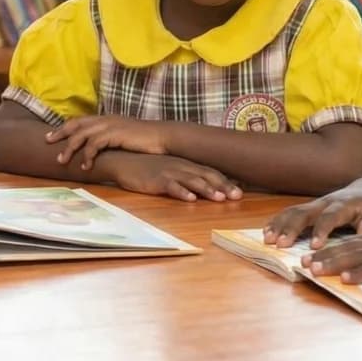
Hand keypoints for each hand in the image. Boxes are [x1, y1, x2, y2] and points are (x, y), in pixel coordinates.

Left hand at [45, 115, 168, 169]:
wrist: (163, 137)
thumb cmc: (145, 141)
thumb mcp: (124, 137)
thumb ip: (111, 139)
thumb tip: (100, 149)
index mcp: (107, 118)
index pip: (81, 120)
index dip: (65, 127)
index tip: (52, 135)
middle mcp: (106, 119)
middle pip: (76, 124)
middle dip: (60, 133)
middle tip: (47, 142)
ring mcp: (110, 126)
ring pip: (81, 135)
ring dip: (70, 149)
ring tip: (62, 161)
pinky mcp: (115, 134)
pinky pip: (94, 145)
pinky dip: (87, 156)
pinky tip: (85, 167)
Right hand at [106, 153, 240, 202]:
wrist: (122, 161)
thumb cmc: (146, 167)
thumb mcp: (169, 169)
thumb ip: (185, 176)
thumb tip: (203, 187)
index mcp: (185, 164)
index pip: (209, 172)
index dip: (225, 182)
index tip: (240, 191)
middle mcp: (180, 166)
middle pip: (206, 176)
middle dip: (223, 186)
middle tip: (238, 196)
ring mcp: (168, 172)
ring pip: (192, 181)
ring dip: (207, 189)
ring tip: (219, 198)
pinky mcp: (155, 180)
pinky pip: (171, 186)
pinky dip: (181, 192)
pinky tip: (190, 199)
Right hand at [263, 183, 361, 248]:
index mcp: (343, 204)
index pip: (330, 217)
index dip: (321, 230)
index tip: (315, 246)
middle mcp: (325, 202)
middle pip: (304, 213)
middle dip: (291, 228)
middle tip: (280, 244)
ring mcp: (315, 204)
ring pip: (293, 211)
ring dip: (279, 225)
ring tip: (267, 239)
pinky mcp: (309, 208)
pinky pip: (290, 213)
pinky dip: (277, 222)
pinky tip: (267, 233)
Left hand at [303, 227, 361, 285]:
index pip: (354, 244)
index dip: (332, 250)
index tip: (313, 257)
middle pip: (349, 249)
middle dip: (324, 257)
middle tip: (302, 265)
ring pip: (357, 257)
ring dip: (333, 264)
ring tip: (313, 271)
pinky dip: (360, 273)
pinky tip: (346, 278)